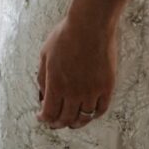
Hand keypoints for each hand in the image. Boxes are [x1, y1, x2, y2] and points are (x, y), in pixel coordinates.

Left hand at [36, 0, 117, 130]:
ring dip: (76, 122)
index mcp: (56, 84)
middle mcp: (74, 92)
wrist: (90, 24)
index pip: (49, 113)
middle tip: (54, 123)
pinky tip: (88, 112)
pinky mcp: (107, 87)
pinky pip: (100, 110)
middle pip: (66, 119)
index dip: (44, 119)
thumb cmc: (65, 36)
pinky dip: (93, 115)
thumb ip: (42, 77)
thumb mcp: (45, 54)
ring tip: (71, 122)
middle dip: (58, 123)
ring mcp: (92, 91)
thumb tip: (42, 95)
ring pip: (84, 118)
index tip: (42, 118)